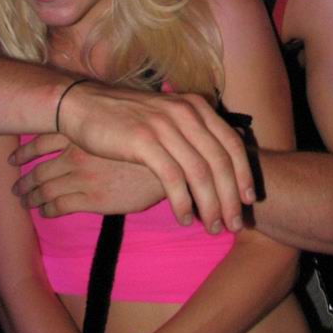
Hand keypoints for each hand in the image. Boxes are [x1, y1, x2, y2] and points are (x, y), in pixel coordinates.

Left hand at [12, 136, 164, 216]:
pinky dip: (47, 210)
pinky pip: (59, 206)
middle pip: (40, 168)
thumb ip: (104, 130)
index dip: (25, 150)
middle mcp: (76, 153)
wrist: (170, 165)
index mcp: (83, 134)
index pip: (42, 141)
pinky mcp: (91, 198)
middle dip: (24, 179)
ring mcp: (82, 176)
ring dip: (31, 197)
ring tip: (24, 201)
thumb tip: (96, 130)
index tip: (14, 157)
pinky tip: (45, 212)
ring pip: (44, 188)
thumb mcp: (123, 129)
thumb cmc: (152, 145)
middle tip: (16, 187)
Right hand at [13, 83, 253, 233]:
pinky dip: (182, 202)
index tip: (249, 200)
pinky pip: (173, 178)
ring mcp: (165, 126)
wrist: (82, 105)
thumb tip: (216, 163)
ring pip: (200, 172)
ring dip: (210, 205)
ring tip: (211, 227)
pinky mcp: (144, 141)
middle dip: (231, 197)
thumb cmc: (125, 117)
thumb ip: (191, 132)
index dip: (244, 174)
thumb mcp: (166, 115)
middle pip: (220, 161)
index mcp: (196, 106)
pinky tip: (184, 218)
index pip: (232, 143)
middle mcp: (186, 112)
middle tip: (235, 224)